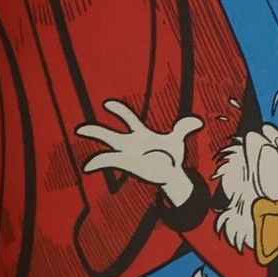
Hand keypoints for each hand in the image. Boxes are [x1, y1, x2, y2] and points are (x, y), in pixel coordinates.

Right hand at [77, 101, 200, 207]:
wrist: (170, 172)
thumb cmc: (170, 154)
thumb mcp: (177, 140)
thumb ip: (184, 128)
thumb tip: (197, 122)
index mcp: (141, 133)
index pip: (128, 119)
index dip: (119, 111)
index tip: (107, 104)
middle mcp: (130, 143)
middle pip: (110, 134)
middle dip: (96, 130)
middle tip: (81, 128)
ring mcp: (127, 155)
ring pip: (107, 151)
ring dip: (95, 151)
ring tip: (82, 154)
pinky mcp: (127, 166)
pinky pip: (110, 163)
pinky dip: (97, 164)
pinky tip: (87, 166)